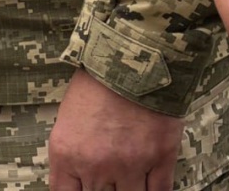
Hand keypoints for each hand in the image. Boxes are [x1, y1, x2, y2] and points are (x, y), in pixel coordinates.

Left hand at [48, 69, 182, 190]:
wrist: (137, 51)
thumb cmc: (101, 78)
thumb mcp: (70, 117)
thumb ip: (74, 154)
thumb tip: (83, 178)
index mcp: (67, 155)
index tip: (90, 187)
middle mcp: (96, 166)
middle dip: (107, 189)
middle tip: (115, 176)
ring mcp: (130, 163)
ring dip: (131, 190)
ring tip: (134, 177)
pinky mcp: (161, 154)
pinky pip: (160, 189)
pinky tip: (154, 185)